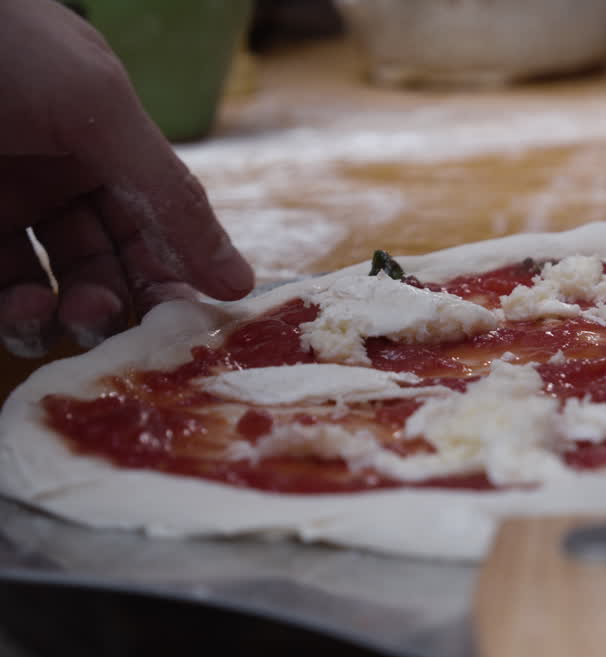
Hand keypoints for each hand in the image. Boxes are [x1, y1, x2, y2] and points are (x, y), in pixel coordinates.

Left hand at [0, 0, 253, 357]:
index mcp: (106, 148)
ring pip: (48, 285)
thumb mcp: (100, 109)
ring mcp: (4, 206)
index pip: (156, 227)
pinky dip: (13, 310)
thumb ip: (170, 196)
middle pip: (106, 264)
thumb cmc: (10, 47)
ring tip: (69, 314)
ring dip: (67, 313)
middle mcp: (57, 182)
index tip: (189, 315)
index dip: (175, 272)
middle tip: (118, 319)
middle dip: (121, 299)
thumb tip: (239, 280)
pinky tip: (25, 307)